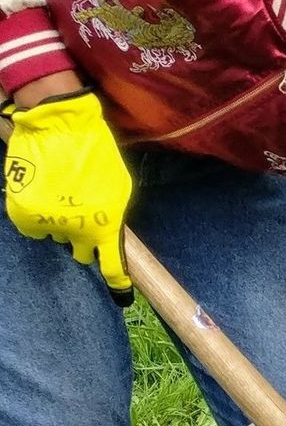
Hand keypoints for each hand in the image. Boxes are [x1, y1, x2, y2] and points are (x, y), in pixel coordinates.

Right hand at [3, 87, 132, 300]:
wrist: (59, 130)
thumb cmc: (95, 155)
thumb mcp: (118, 188)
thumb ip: (113, 214)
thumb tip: (109, 234)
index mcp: (105, 225)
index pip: (111, 264)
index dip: (117, 281)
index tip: (122, 296)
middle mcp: (75, 230)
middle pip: (81, 252)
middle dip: (82, 241)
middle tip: (80, 219)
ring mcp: (48, 224)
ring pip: (55, 237)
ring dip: (59, 224)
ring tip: (61, 197)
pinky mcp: (24, 215)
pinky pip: (33, 229)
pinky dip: (38, 219)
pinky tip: (43, 198)